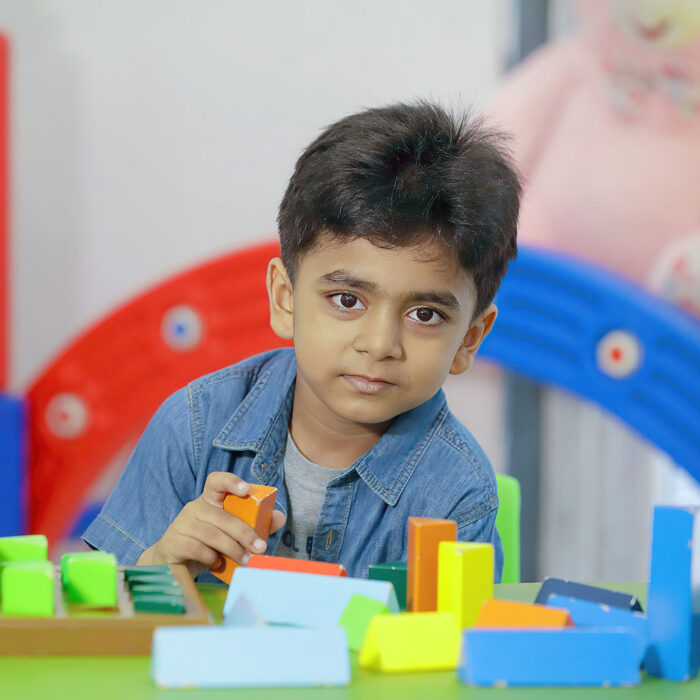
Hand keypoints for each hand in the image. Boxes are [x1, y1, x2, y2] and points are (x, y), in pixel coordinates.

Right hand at [136, 472, 285, 577]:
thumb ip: (255, 524)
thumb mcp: (231, 534)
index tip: (246, 490)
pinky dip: (211, 558)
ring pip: (212, 534)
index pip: (216, 481)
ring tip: (245, 561)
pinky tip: (217, 564)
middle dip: (245, 533)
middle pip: (222, 516)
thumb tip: (280, 517)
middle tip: (260, 548)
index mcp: (210, 500)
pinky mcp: (172, 542)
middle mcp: (194, 508)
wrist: (173, 565)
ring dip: (233, 549)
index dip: (230, 481)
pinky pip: (197, 549)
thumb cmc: (208, 545)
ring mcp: (182, 524)